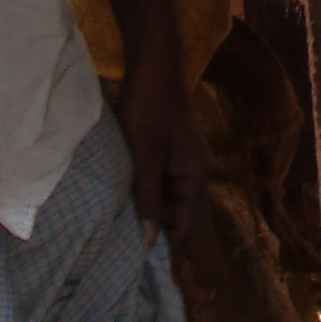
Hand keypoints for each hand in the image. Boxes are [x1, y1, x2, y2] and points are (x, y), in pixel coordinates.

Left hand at [113, 52, 210, 252]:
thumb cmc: (148, 108)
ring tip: (122, 217)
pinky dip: (148, 191)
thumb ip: (148, 199)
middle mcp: (198, 172)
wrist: (154, 66)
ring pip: (170, 200)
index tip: (136, 255)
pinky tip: (126, 191)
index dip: (165, 244)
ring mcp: (187, 162)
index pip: (188, 228)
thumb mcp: (143, 157)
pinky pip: (165, 184)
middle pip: (181, 216)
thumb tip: (149, 241)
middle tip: (123, 238)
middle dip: (156, 228)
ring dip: (150, 208)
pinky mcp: (175, 153)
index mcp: (197, 176)